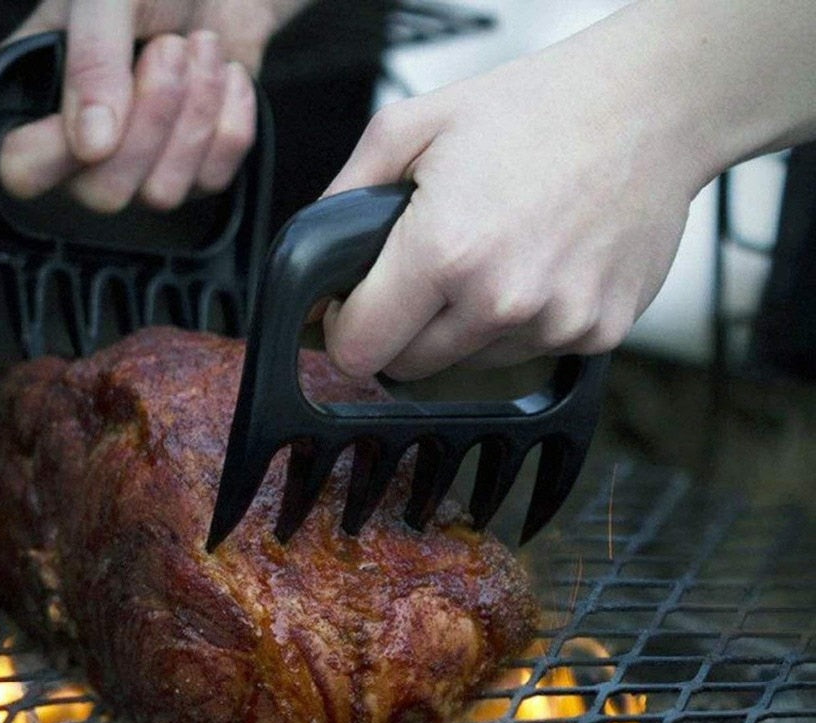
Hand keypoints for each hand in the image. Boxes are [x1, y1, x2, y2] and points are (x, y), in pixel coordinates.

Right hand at [0, 0, 310, 211]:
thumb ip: (91, 61)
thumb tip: (91, 146)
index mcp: (36, 98)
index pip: (22, 170)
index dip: (58, 154)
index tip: (106, 102)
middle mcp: (83, 150)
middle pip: (103, 194)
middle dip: (149, 121)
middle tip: (169, 48)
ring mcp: (142, 168)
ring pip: (162, 194)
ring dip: (195, 112)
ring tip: (200, 47)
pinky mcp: (196, 172)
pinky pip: (212, 179)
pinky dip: (231, 119)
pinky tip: (227, 74)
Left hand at [320, 22, 698, 378]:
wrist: (652, 108)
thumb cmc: (538, 109)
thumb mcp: (413, 126)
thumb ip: (345, 197)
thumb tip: (315, 260)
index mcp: (445, 251)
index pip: (359, 349)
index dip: (344, 331)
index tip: (353, 311)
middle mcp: (501, 301)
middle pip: (409, 369)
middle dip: (399, 332)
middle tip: (422, 278)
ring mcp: (554, 324)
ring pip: (469, 364)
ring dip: (462, 329)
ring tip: (492, 258)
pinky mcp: (596, 336)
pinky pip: (528, 354)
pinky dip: (520, 324)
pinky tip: (538, 266)